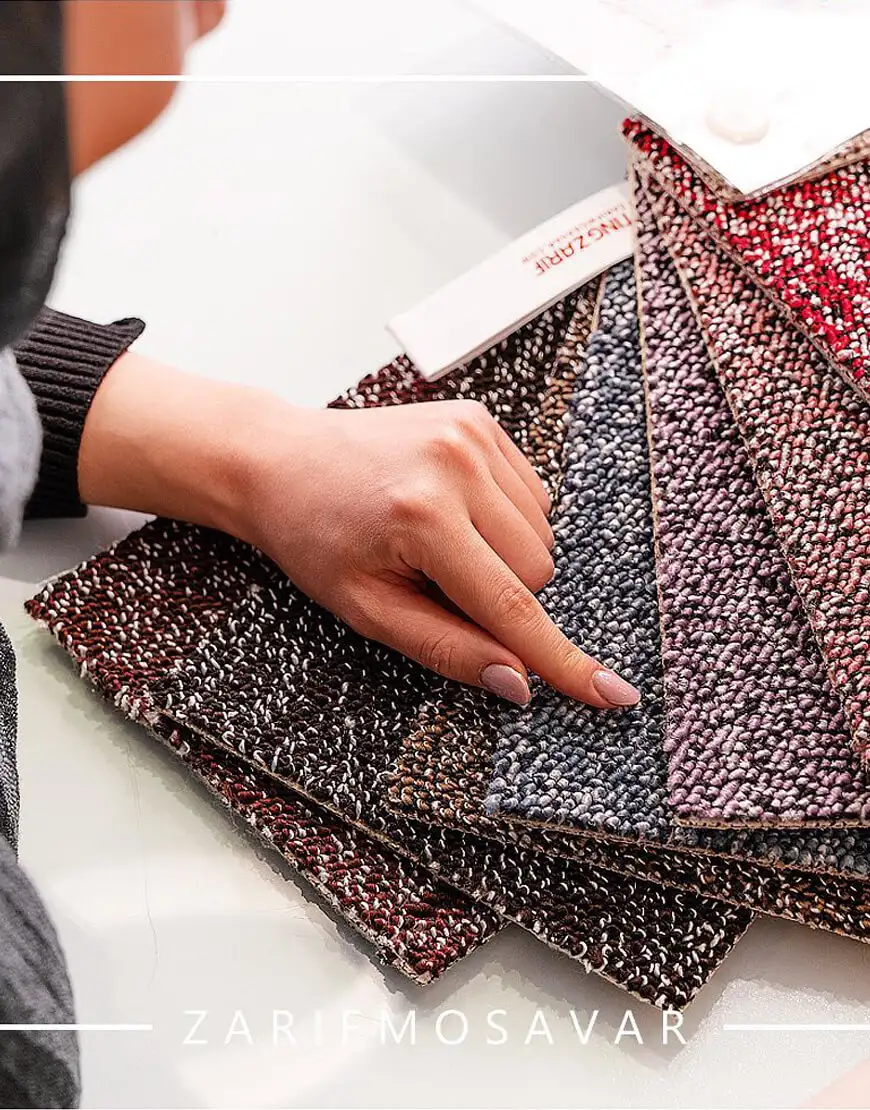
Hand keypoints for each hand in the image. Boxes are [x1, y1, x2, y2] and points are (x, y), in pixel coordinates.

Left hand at [80, 354, 639, 707]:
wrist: (281, 459)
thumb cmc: (315, 538)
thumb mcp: (367, 609)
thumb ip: (447, 648)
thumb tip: (517, 683)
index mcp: (422, 519)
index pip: (513, 608)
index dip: (563, 660)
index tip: (613, 694)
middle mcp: (456, 466)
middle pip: (538, 572)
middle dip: (501, 594)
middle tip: (438, 581)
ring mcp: (472, 434)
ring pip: (542, 535)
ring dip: (504, 555)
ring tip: (439, 542)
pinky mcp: (480, 420)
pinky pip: (533, 495)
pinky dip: (504, 518)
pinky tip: (455, 513)